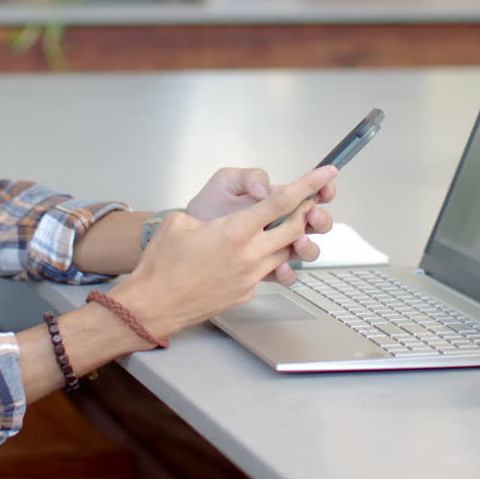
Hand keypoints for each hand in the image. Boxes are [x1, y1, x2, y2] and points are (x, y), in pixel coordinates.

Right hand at [119, 165, 338, 339]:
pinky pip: (268, 271)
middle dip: (305, 211)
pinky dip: (269, 258)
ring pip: (286, 252)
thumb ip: (209, 213)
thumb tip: (226, 217)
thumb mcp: (180, 221)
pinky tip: (256, 253)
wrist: (153, 305)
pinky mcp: (246, 293)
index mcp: (234, 231)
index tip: (326, 173)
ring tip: (284, 226)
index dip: (308, 185)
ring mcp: (250, 277)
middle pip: (294, 227)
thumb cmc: (161, 264)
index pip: (281, 202)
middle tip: (306, 200)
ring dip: (290, 237)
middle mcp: (249, 255)